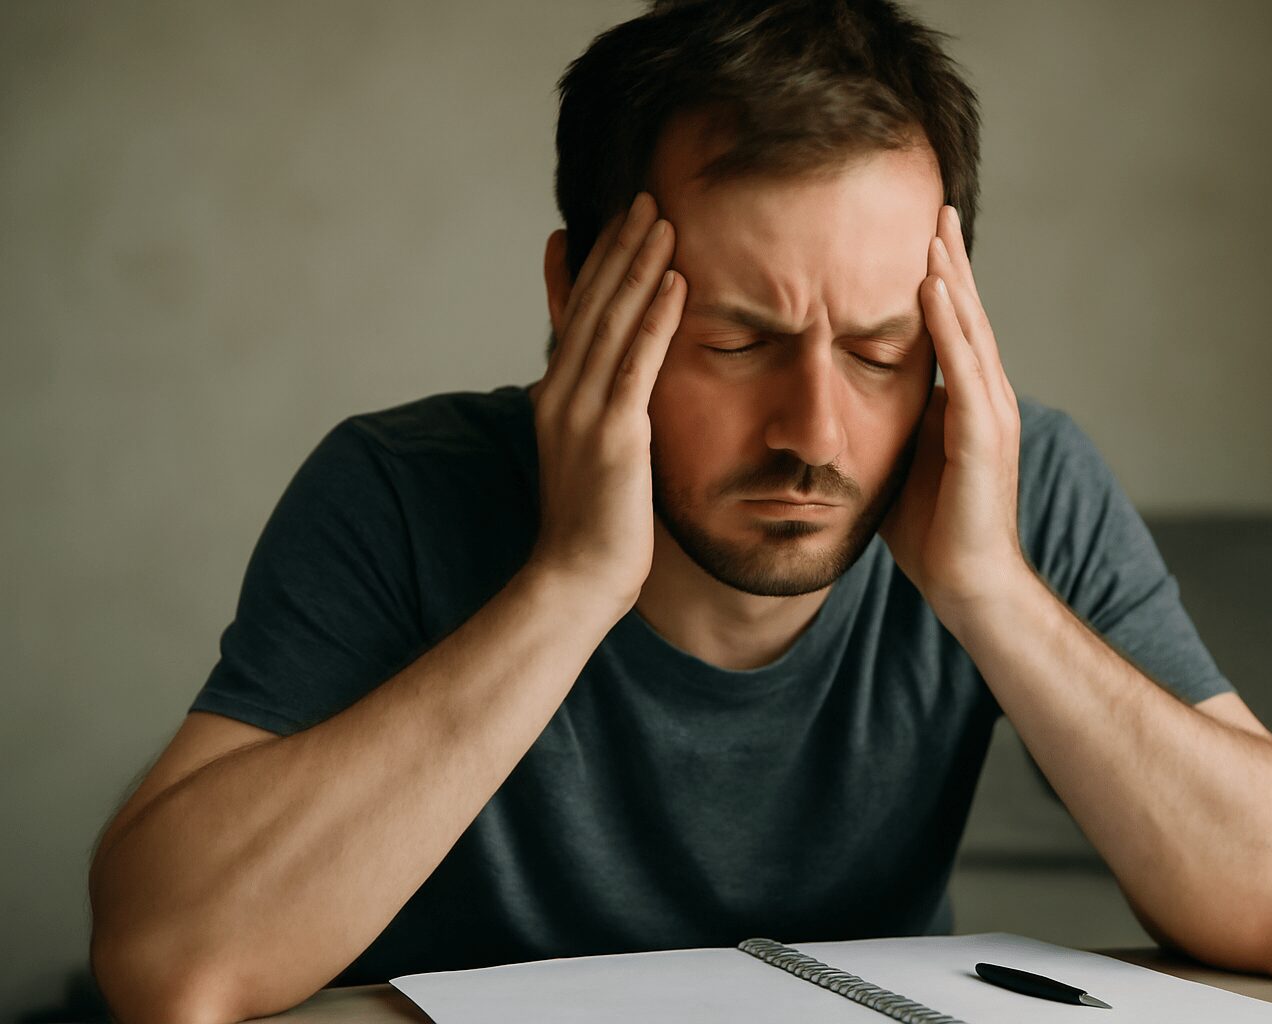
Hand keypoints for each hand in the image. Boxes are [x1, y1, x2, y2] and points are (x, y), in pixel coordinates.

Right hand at [525, 192, 686, 614]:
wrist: (575, 580)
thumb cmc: (593, 526)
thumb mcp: (592, 456)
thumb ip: (603, 412)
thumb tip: (621, 392)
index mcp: (555, 395)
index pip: (576, 313)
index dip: (597, 262)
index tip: (617, 220)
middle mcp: (561, 393)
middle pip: (592, 304)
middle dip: (620, 247)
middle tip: (645, 198)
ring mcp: (583, 411)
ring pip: (612, 321)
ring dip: (639, 266)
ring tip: (662, 219)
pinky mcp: (613, 434)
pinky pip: (637, 363)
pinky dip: (656, 318)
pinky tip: (676, 282)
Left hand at [879, 205, 1025, 618]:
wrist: (969, 586)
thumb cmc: (932, 532)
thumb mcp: (897, 461)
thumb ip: (882, 424)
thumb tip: (837, 405)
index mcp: (965, 403)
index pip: (951, 329)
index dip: (938, 281)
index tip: (920, 236)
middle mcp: (986, 399)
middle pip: (967, 315)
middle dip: (951, 260)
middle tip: (937, 207)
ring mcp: (991, 416)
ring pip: (971, 331)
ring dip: (953, 277)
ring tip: (936, 230)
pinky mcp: (984, 438)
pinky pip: (965, 370)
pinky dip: (950, 326)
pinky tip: (933, 289)